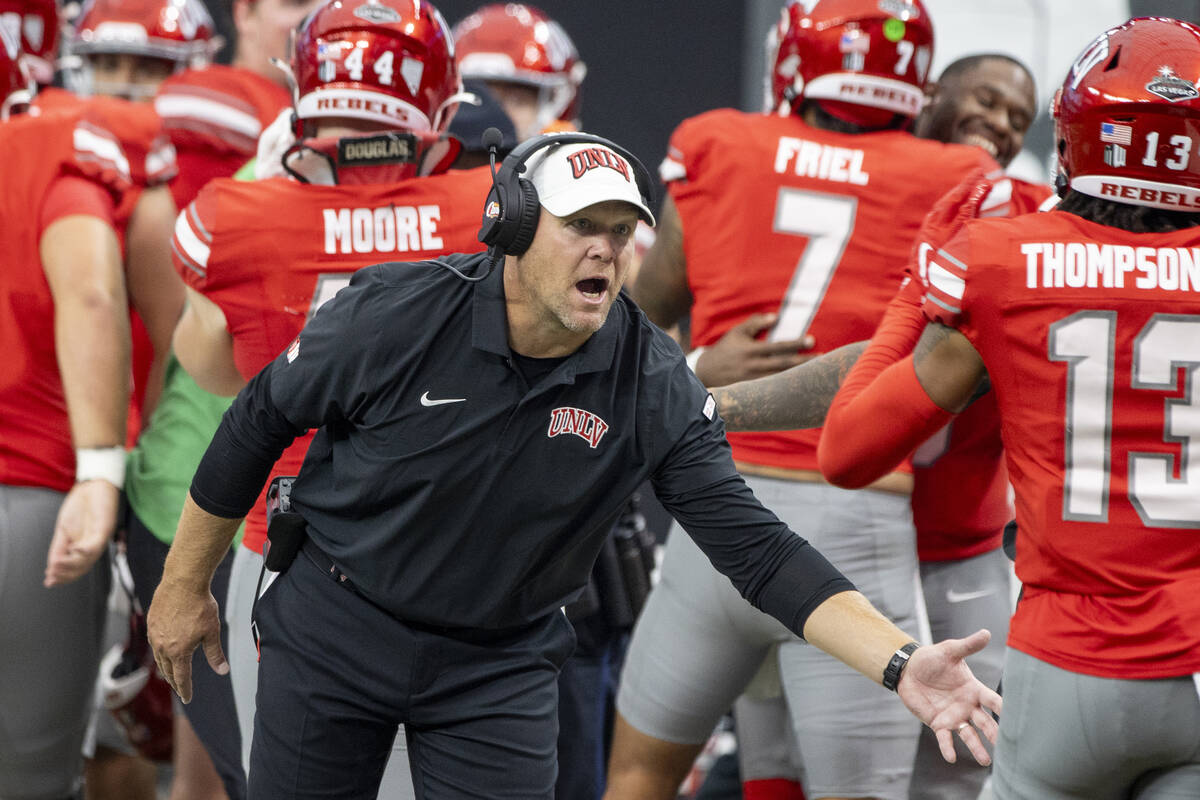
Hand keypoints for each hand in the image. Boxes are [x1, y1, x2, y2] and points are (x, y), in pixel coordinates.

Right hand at [44, 479, 119, 586]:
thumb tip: (51, 565)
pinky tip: (75, 550)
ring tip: (56, 565)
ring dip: (71, 564)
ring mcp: (100, 537)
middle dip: (66, 574)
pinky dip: (85, 549)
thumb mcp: (64, 528)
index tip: (49, 582)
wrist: (93, 485)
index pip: (76, 568)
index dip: (63, 576)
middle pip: (82, 567)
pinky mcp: (105, 527)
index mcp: (84, 547)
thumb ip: (59, 547)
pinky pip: (97, 542)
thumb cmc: (81, 505)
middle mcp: (94, 545)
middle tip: (52, 576)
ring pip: (89, 558)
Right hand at [147, 577, 228, 702]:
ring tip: (171, 673)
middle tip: (180, 688)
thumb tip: (222, 670)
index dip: (185, 690)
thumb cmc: (200, 606)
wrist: (183, 583)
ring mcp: (154, 635)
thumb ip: (215, 653)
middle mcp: (162, 647)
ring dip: (166, 668)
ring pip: (159, 658)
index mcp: (178, 652)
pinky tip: (164, 651)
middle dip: (175, 681)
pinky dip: (160, 652)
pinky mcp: (151, 623)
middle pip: (168, 670)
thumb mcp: (212, 632)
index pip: (181, 678)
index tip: (187, 699)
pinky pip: (154, 643)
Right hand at [695, 313, 814, 386]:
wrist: (706, 373)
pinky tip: (801, 387)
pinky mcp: (753, 392)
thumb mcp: (737, 332)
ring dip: (799, 376)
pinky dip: (788, 388)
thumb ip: (755, 322)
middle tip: (822, 358)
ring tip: (817, 373)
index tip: (812, 340)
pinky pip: (774, 390)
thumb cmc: (725, 349)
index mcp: (750, 350)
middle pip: (783, 365)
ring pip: (781, 380)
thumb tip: (776, 317)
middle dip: (804, 361)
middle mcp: (753, 367)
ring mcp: (753, 382)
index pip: (777, 347)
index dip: (795, 343)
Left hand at [896, 629, 1001, 765]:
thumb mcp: (950, 651)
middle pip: (985, 722)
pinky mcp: (938, 723)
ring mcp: (954, 716)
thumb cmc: (932, 659)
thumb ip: (968, 646)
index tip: (1015, 718)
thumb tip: (986, 633)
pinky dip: (948, 748)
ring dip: (977, 748)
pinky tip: (952, 757)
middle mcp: (967, 705)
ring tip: (986, 761)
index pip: (992, 701)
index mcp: (973, 689)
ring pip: (969, 735)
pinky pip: (945, 738)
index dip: (1003, 709)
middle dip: (995, 734)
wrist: (908, 669)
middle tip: (1005, 746)